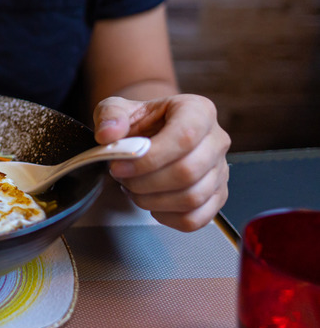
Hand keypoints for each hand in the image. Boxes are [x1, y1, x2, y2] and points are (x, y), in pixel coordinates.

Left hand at [93, 94, 230, 231]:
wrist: (149, 134)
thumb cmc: (139, 121)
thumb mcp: (117, 109)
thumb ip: (110, 116)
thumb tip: (108, 134)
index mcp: (198, 111)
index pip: (185, 137)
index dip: (149, 158)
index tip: (118, 166)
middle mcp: (216, 140)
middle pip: (188, 172)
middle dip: (145, 182)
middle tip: (121, 177)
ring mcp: (220, 170)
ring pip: (192, 198)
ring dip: (152, 200)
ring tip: (132, 188)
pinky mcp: (216, 195)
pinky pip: (195, 218)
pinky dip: (166, 217)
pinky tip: (150, 203)